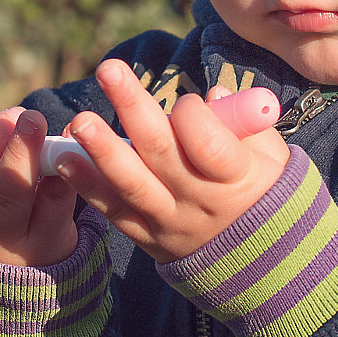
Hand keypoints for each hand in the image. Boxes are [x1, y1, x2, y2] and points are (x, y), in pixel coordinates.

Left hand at [55, 59, 290, 263]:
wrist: (262, 267)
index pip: (210, 146)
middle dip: (133, 107)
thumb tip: (214, 95)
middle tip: (108, 69)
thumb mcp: (273, 159)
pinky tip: (63, 159)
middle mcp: (200, 204)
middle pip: (162, 153)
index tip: (187, 101)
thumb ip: (247, 126)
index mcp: (238, 181)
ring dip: (102, 150)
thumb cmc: (266, 194)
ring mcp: (170, 223)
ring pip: (132, 185)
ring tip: (80, 121)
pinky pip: (114, 211)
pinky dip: (87, 186)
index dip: (193, 116)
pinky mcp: (147, 238)